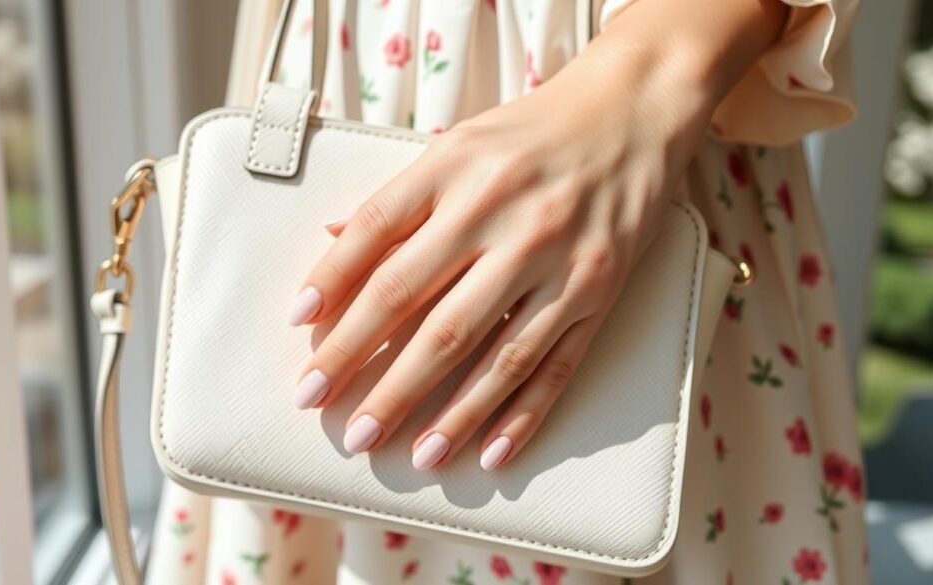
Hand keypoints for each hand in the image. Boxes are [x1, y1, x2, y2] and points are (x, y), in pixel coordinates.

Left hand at [288, 0, 787, 469]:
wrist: (633, 113)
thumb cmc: (531, 134)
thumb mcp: (458, 144)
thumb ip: (402, 198)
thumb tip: (333, 241)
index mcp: (456, 169)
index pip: (376, 230)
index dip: (331, 279)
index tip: (299, 324)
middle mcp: (503, 215)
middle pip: (418, 304)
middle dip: (362, 362)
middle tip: (322, 407)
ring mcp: (555, 260)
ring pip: (486, 351)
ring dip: (440, 411)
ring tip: (402, 452)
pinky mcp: (597, 292)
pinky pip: (553, 366)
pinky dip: (520, 416)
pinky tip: (488, 454)